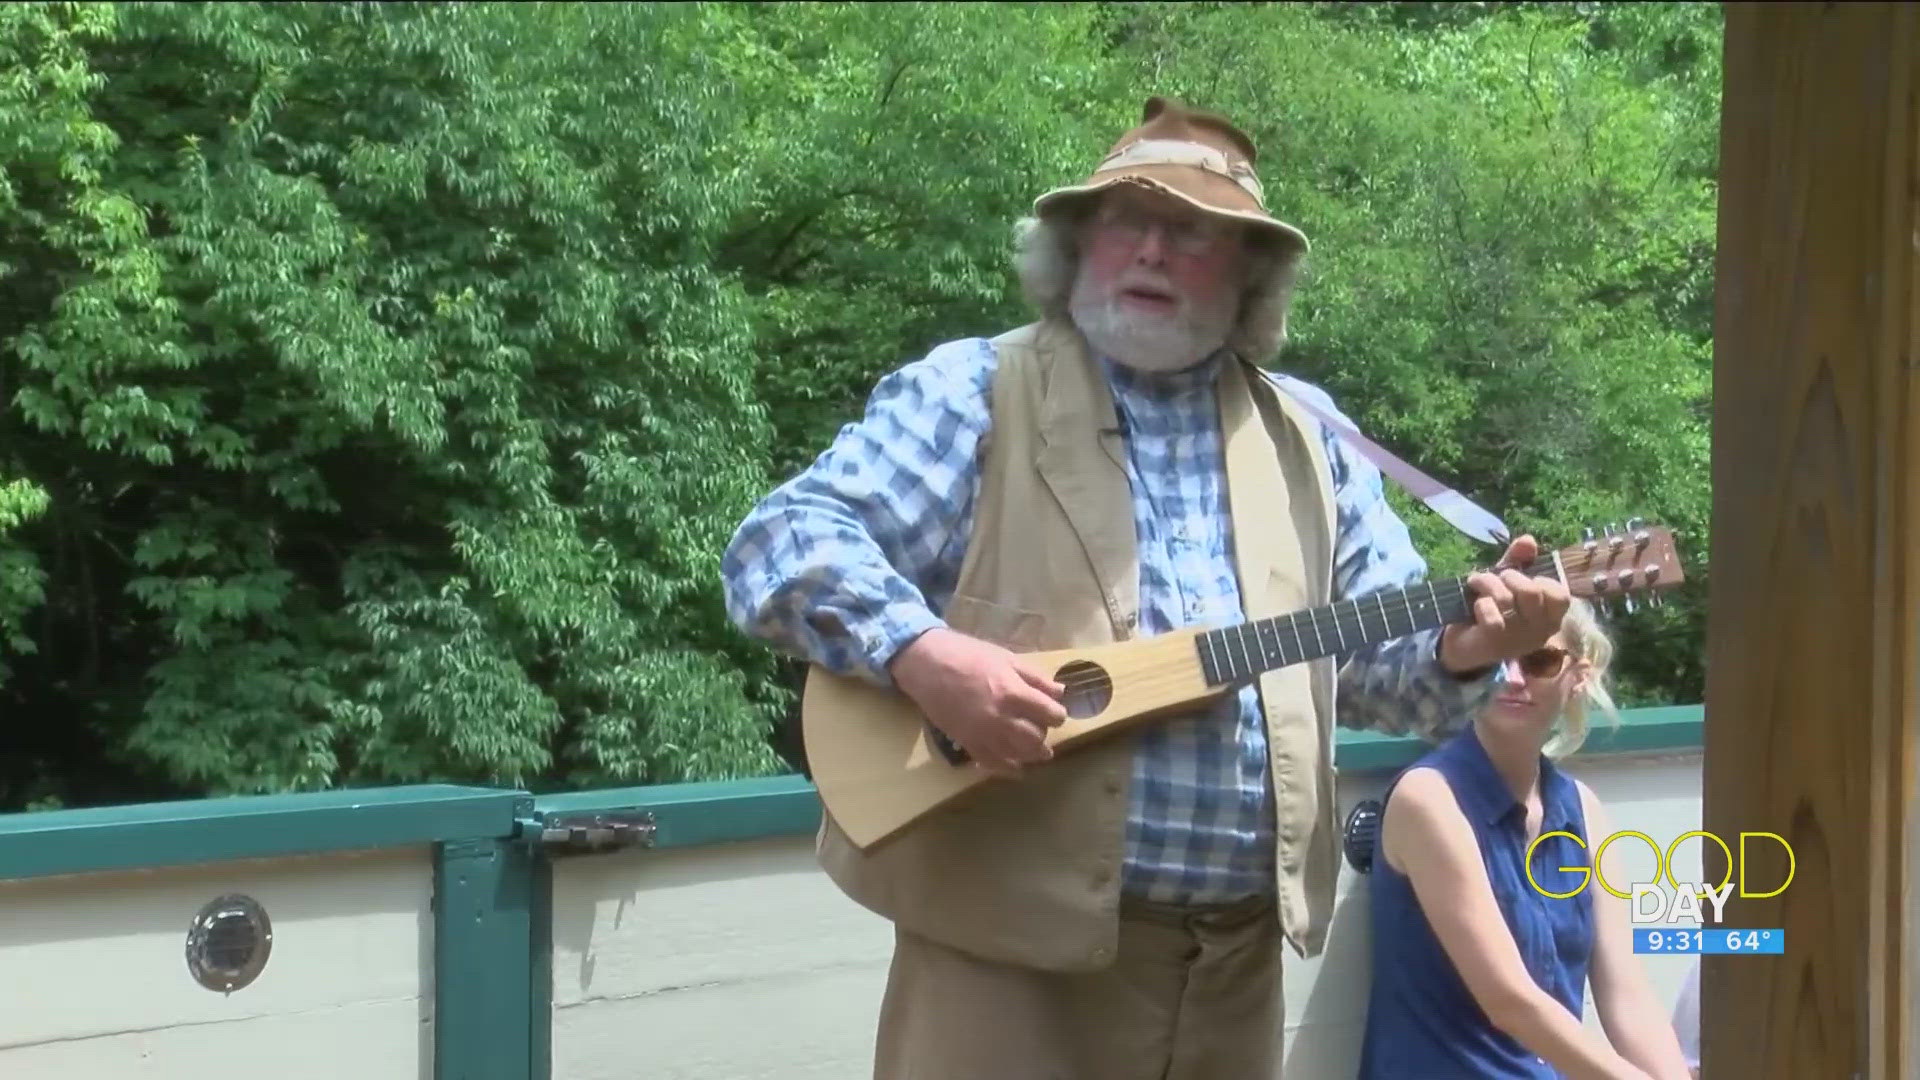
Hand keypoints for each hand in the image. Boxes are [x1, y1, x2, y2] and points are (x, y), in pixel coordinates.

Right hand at [887, 627, 1067, 777]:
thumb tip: (1060, 692)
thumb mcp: (1006, 658)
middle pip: (1036, 739)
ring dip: (1031, 754)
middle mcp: (1001, 718)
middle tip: (1042, 729)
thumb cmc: (967, 654)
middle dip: (1044, 735)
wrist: (926, 664)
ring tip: (1037, 752)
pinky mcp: (966, 742)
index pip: (1051, 715)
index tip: (1055, 713)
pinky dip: (1007, 769)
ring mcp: (983, 734)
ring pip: (1017, 755)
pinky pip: (991, 763)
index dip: (1057, 715)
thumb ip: (1035, 678)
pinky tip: (1016, 769)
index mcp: (1013, 693)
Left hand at [1439, 535, 1570, 674]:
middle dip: (1509, 576)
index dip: (1541, 581)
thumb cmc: (1493, 608)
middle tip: (1496, 579)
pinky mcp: (1496, 644)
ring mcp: (1519, 640)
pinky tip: (1476, 606)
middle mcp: (1541, 631)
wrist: (1463, 641)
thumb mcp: (1507, 581)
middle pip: (1531, 592)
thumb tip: (1528, 539)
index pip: (1561, 596)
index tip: (1525, 578)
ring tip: (1478, 583)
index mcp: (1551, 616)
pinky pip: (1492, 617)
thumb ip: (1519, 560)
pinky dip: (1481, 604)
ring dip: (1488, 584)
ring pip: (1507, 600)